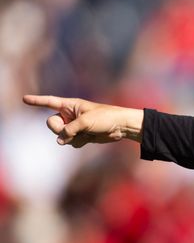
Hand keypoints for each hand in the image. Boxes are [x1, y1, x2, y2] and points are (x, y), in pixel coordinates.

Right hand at [22, 95, 143, 146]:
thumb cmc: (105, 118)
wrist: (121, 126)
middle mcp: (69, 115)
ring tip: (87, 132)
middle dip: (59, 129)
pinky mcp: (80, 136)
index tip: (24, 99)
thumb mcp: (85, 122)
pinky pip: (71, 143)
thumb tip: (60, 141)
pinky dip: (79, 142)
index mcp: (70, 105)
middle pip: (52, 124)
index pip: (50, 102)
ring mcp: (74, 126)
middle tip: (71, 129)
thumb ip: (69, 130)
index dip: (37, 101)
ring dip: (73, 137)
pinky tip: (90, 137)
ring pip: (62, 136)